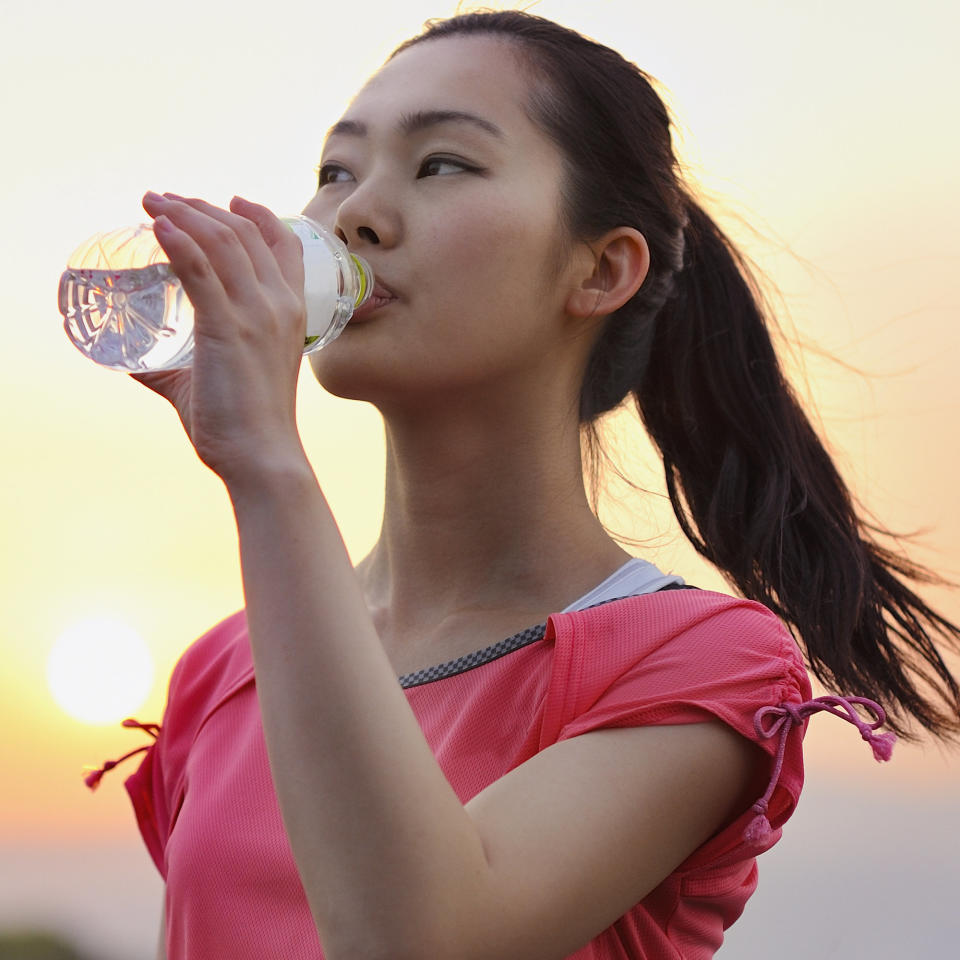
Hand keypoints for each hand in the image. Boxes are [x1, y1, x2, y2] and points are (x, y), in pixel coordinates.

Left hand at [134, 192, 309, 486]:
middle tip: (167, 200)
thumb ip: (178, 367)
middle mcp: (280, 305)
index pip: (284, 245)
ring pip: (223, 242)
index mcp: (292, 313)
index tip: (228, 199)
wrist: (262, 455)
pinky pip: (203, 271)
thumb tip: (136, 363)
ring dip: (185, 214)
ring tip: (153, 204)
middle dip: (203, 207)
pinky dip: (179, 242)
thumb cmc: (244, 426)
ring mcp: (258, 314)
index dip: (257, 215)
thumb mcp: (222, 379)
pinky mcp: (229, 328)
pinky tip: (160, 228)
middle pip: (246, 234)